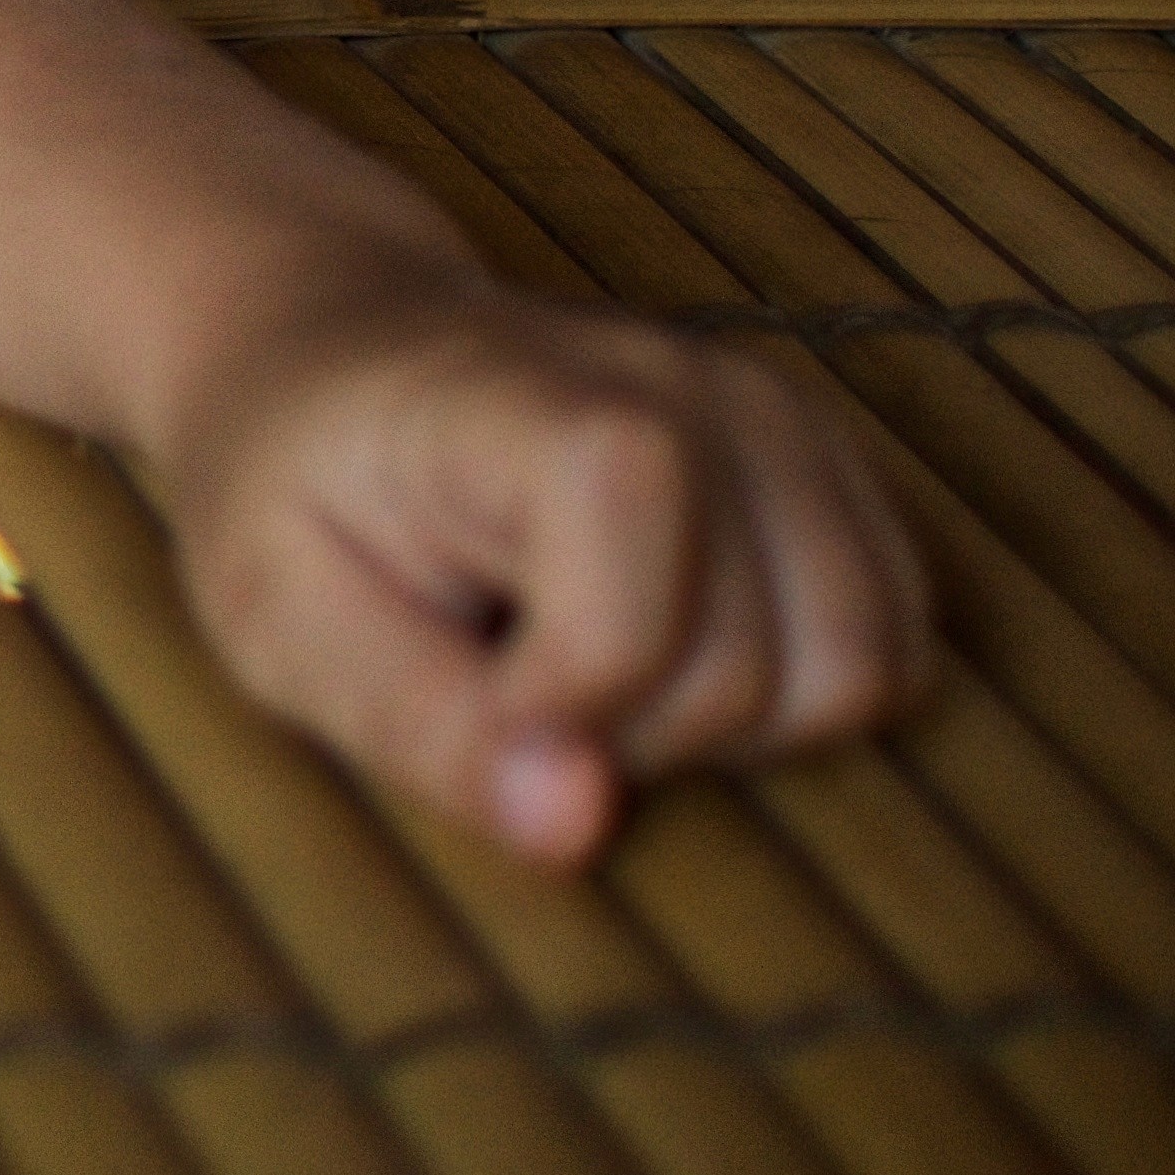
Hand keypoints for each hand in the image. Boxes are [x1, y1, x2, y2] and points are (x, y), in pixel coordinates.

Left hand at [161, 271, 930, 865]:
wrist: (332, 345)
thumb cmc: (293, 487)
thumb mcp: (280, 616)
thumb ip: (420, 726)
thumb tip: (577, 829)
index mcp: (541, 408)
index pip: (635, 624)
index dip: (555, 711)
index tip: (455, 684)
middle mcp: (701, 393)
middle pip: (754, 677)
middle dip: (629, 732)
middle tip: (510, 665)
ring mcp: (785, 421)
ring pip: (855, 675)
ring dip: (727, 725)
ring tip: (592, 659)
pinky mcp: (830, 465)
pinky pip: (894, 650)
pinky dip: (797, 693)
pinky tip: (675, 648)